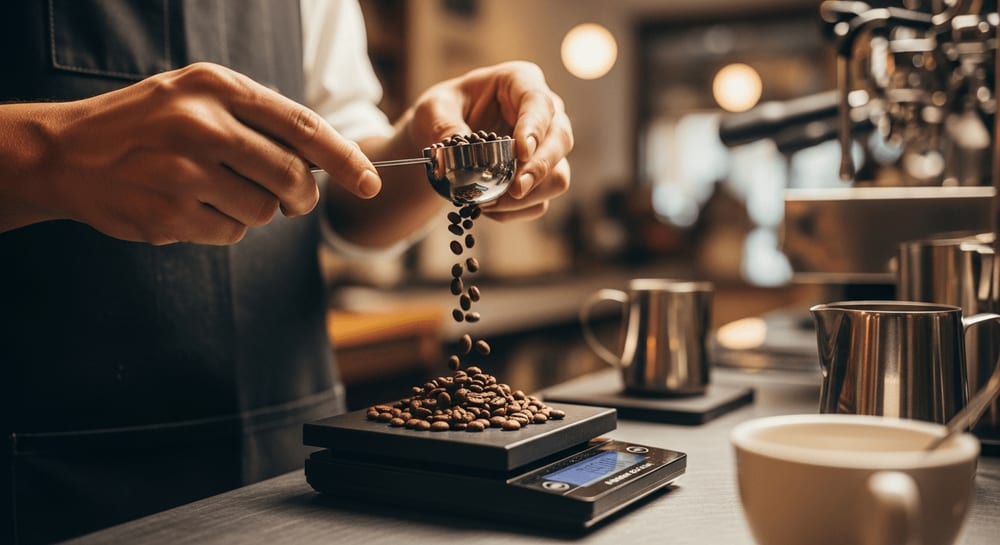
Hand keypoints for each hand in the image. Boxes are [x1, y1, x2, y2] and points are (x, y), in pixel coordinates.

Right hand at [27, 62, 379, 244]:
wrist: (67, 154)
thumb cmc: (147, 124)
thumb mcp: (198, 97)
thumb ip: (258, 119)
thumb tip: (326, 160)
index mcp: (216, 88)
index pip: (302, 126)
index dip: (344, 159)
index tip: (369, 182)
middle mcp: (202, 126)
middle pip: (292, 177)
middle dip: (302, 196)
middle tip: (293, 199)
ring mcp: (183, 173)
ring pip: (265, 211)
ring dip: (255, 210)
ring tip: (217, 191)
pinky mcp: (170, 215)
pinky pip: (231, 234)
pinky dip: (224, 227)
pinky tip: (192, 207)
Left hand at [404, 61, 572, 220]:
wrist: (441, 136)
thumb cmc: (443, 110)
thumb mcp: (434, 110)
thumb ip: (444, 127)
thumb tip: (454, 155)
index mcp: (520, 82)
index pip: (539, 102)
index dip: (534, 128)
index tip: (520, 151)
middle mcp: (544, 114)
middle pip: (560, 140)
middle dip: (539, 168)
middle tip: (514, 189)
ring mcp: (546, 147)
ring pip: (558, 175)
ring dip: (529, 195)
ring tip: (490, 202)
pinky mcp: (540, 177)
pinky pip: (541, 200)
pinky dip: (517, 211)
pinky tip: (489, 209)